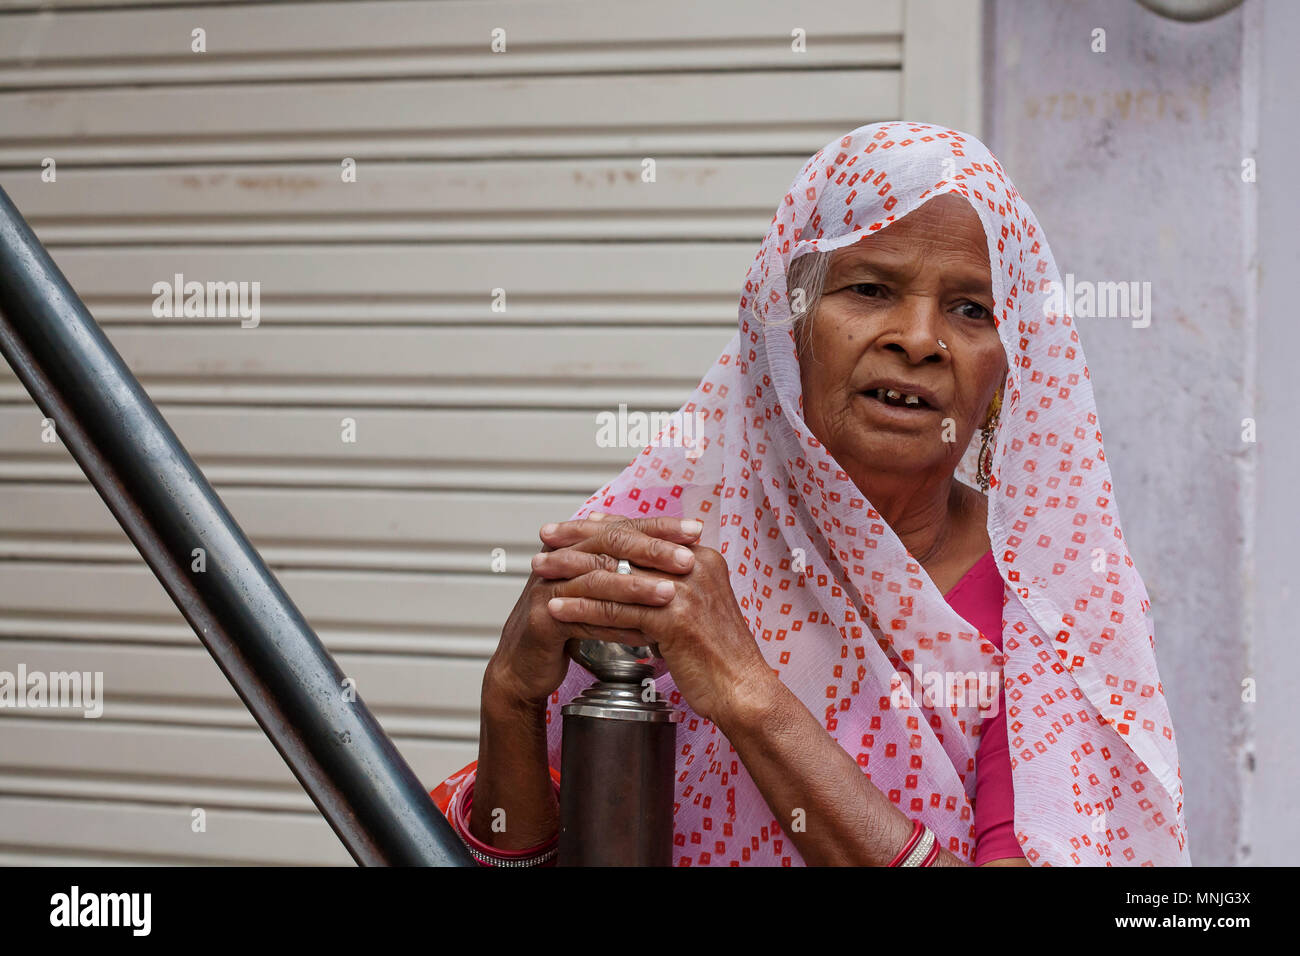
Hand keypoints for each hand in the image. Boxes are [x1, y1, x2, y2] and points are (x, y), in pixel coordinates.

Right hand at [484, 514, 705, 707]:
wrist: (524, 666)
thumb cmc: (567, 626)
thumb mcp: (598, 591)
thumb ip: (625, 568)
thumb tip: (676, 553)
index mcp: (574, 546)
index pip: (623, 526)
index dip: (659, 527)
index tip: (694, 530)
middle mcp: (558, 558)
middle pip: (609, 544)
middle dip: (652, 550)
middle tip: (687, 558)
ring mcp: (546, 587)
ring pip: (598, 580)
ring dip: (637, 587)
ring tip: (672, 593)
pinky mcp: (542, 620)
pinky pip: (585, 618)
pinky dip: (618, 626)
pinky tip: (646, 634)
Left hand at [537, 515, 772, 723]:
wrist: (742, 690)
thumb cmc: (715, 655)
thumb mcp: (693, 607)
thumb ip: (666, 585)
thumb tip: (628, 573)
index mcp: (700, 556)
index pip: (641, 530)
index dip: (601, 526)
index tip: (569, 527)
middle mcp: (695, 564)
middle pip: (624, 544)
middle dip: (579, 541)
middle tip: (544, 542)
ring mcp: (687, 590)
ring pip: (616, 574)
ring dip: (572, 572)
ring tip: (541, 573)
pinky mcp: (675, 618)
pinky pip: (617, 610)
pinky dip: (582, 608)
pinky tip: (556, 609)